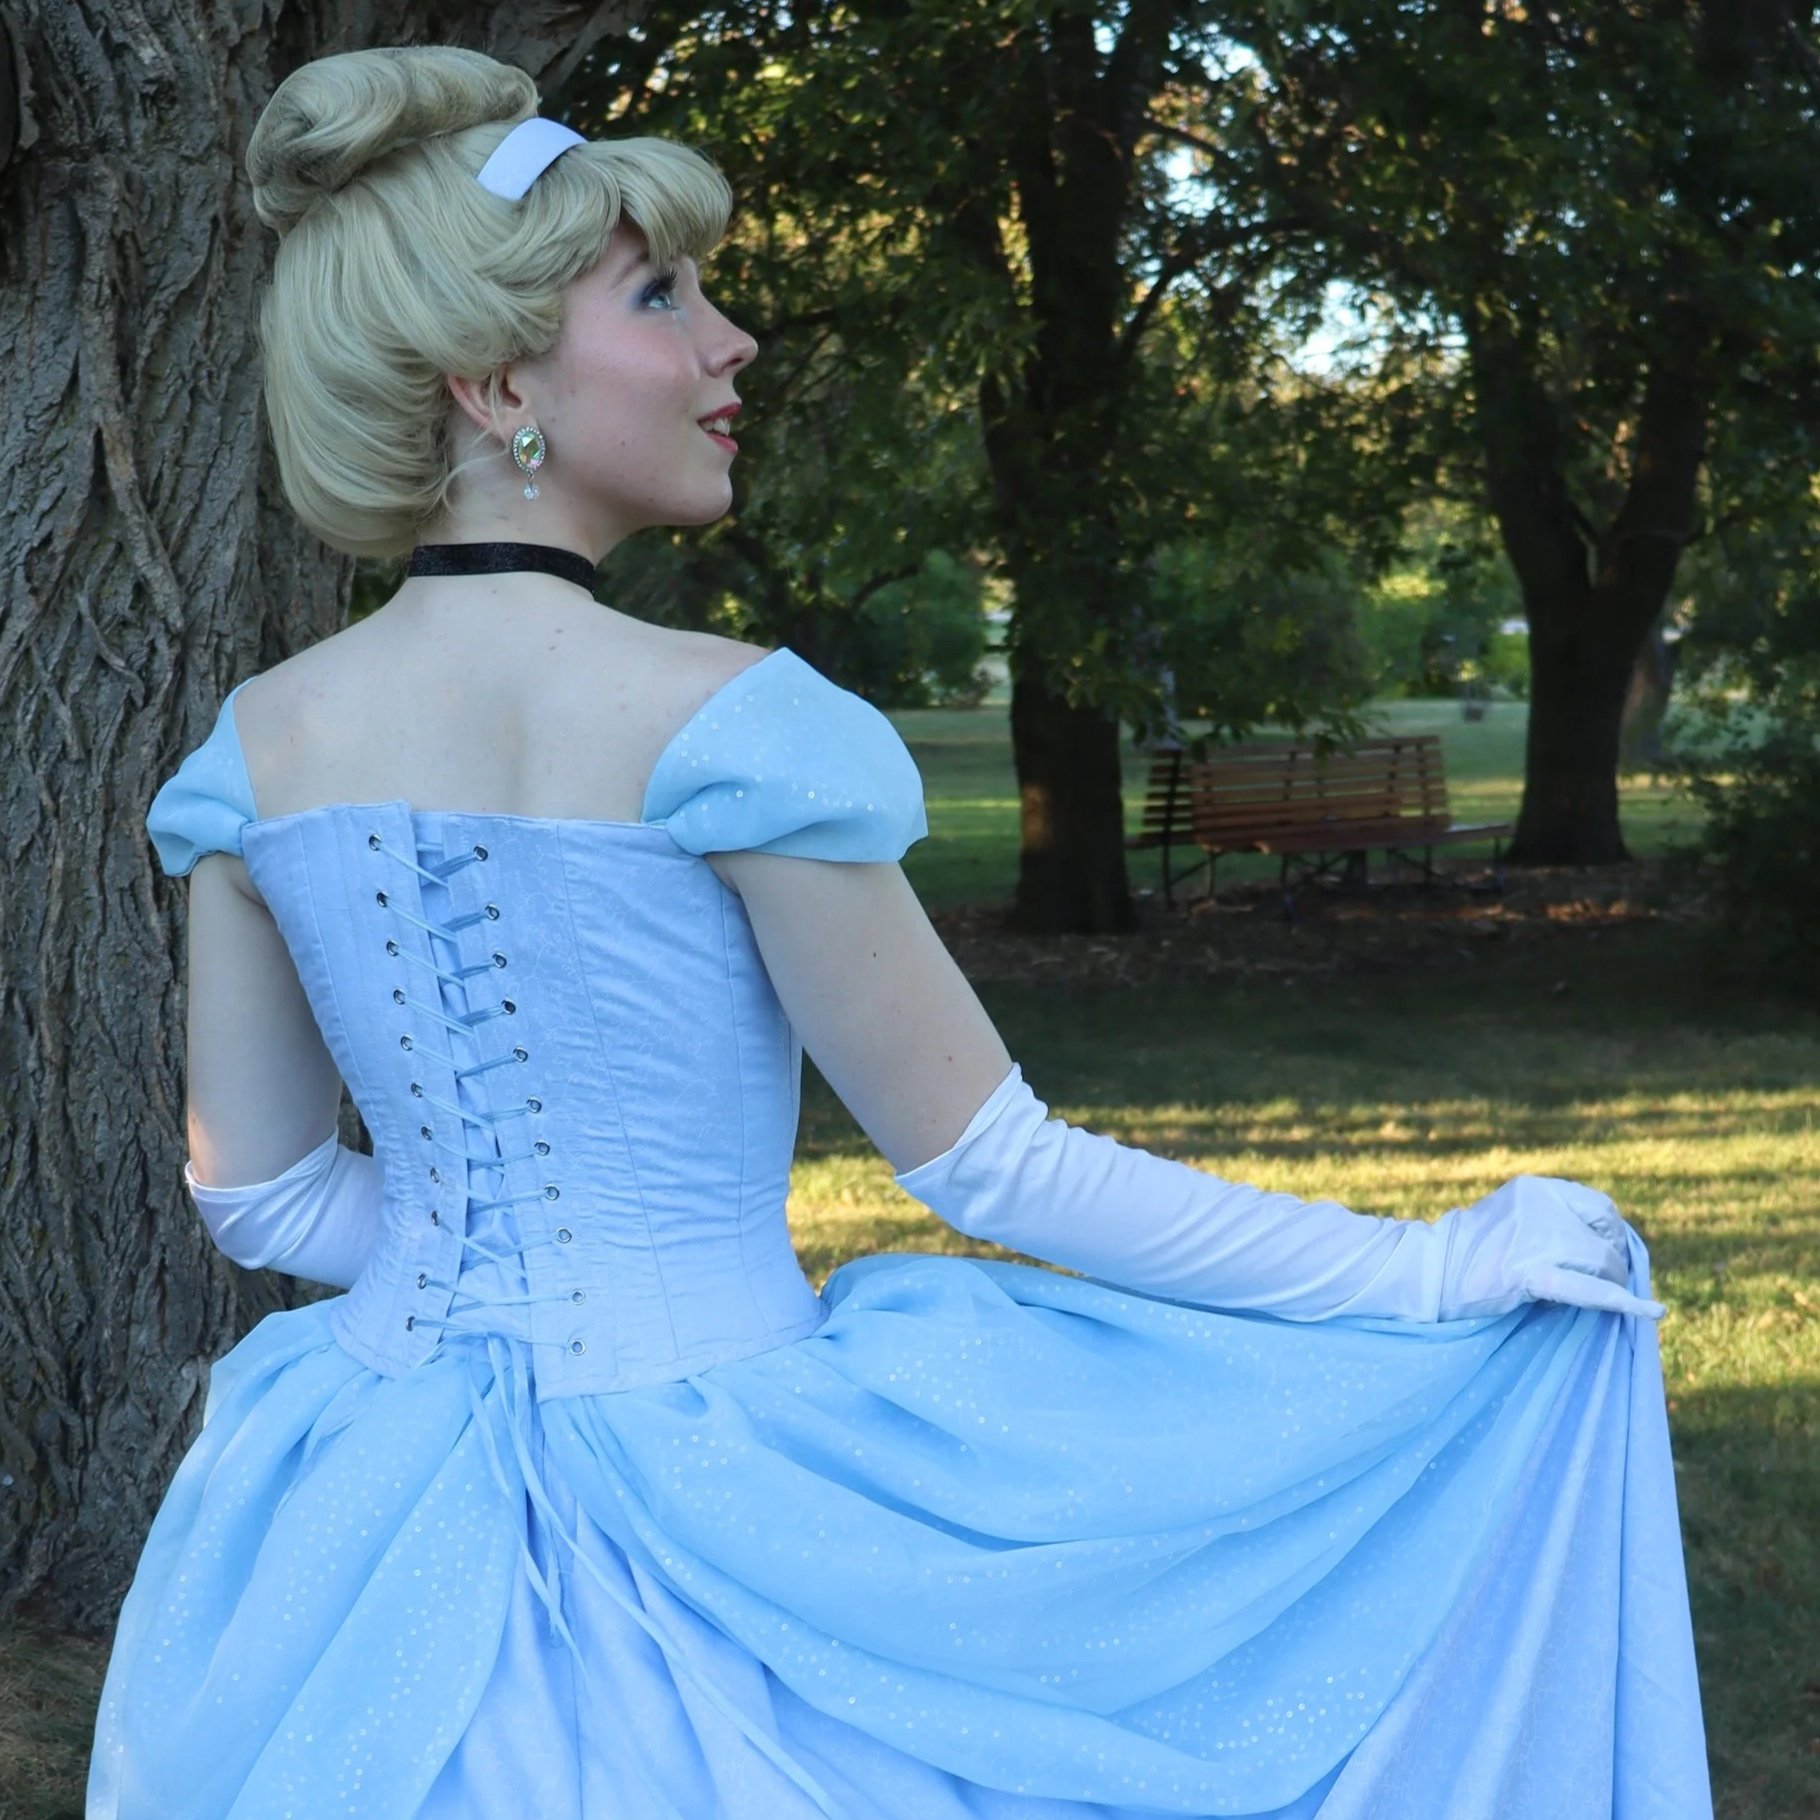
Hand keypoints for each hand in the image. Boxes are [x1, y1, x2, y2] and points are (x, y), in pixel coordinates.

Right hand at [1435, 1174, 1665, 1321]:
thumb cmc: (1471, 1250)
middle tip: (1605, 1283)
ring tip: (1604, 1298)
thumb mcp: (1512, 1216)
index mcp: (1535, 1188)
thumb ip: (1550, 1219)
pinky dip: (1621, 1301)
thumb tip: (1603, 1242)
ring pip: (1599, 1262)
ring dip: (1612, 1283)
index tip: (1609, 1254)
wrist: (1429, 1271)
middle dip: (1614, 1263)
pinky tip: (1650, 1311)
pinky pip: (1585, 1289)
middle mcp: (1538, 1206)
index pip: (1600, 1207)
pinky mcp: (1527, 1274)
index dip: (1613, 1234)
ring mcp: (1533, 1239)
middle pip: (1603, 1237)